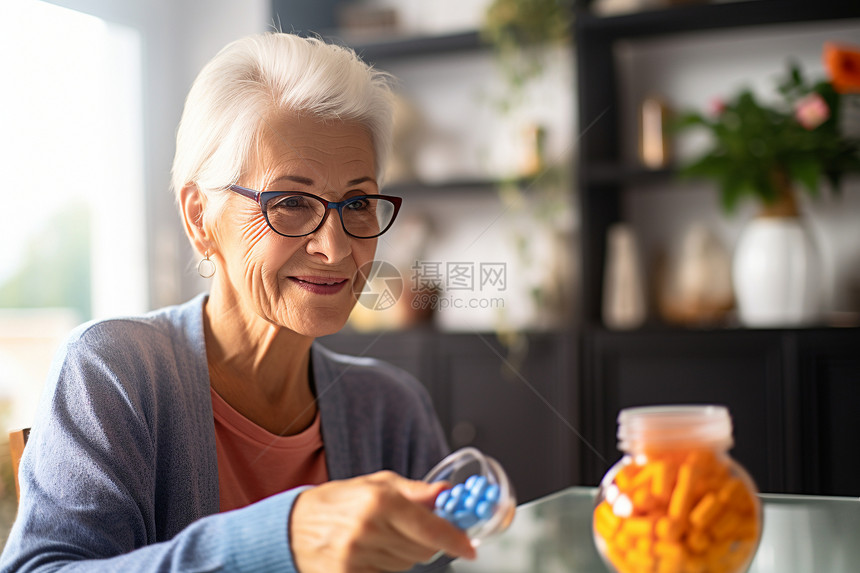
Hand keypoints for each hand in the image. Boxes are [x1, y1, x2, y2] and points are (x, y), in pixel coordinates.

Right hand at [290, 470, 475, 572]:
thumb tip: (446, 494)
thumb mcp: (376, 484)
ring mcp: (357, 558)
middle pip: (422, 551)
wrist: (292, 528)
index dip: (454, 540)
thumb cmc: (338, 502)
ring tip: (381, 538)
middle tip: (410, 530)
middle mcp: (369, 531)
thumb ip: (415, 491)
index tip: (469, 548)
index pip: (430, 528)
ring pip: (406, 566)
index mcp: (379, 503)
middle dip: (426, 542)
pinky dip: (387, 567)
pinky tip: (371, 553)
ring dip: (404, 555)